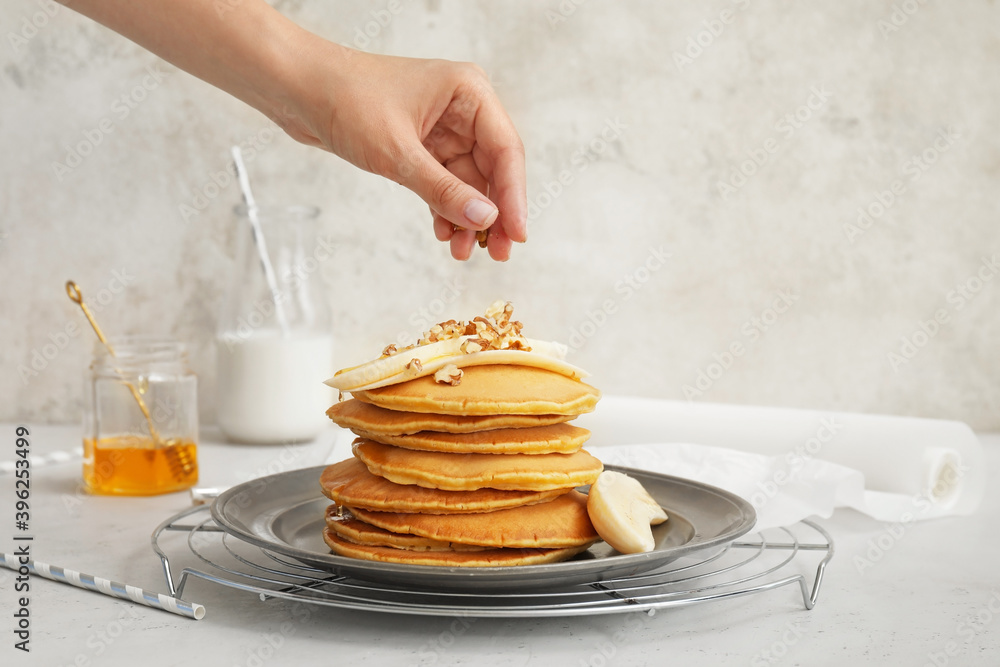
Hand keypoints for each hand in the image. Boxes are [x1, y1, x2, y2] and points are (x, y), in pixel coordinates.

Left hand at [279, 45, 526, 260]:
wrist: (297, 89)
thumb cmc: (344, 98)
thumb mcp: (397, 153)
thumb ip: (443, 190)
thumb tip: (485, 220)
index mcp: (468, 92)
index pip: (505, 151)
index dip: (514, 197)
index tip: (516, 235)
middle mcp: (462, 108)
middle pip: (492, 170)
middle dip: (492, 213)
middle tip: (497, 253)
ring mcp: (443, 128)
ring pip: (468, 182)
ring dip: (467, 218)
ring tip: (462, 252)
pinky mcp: (422, 146)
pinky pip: (445, 184)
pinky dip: (445, 209)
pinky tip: (445, 234)